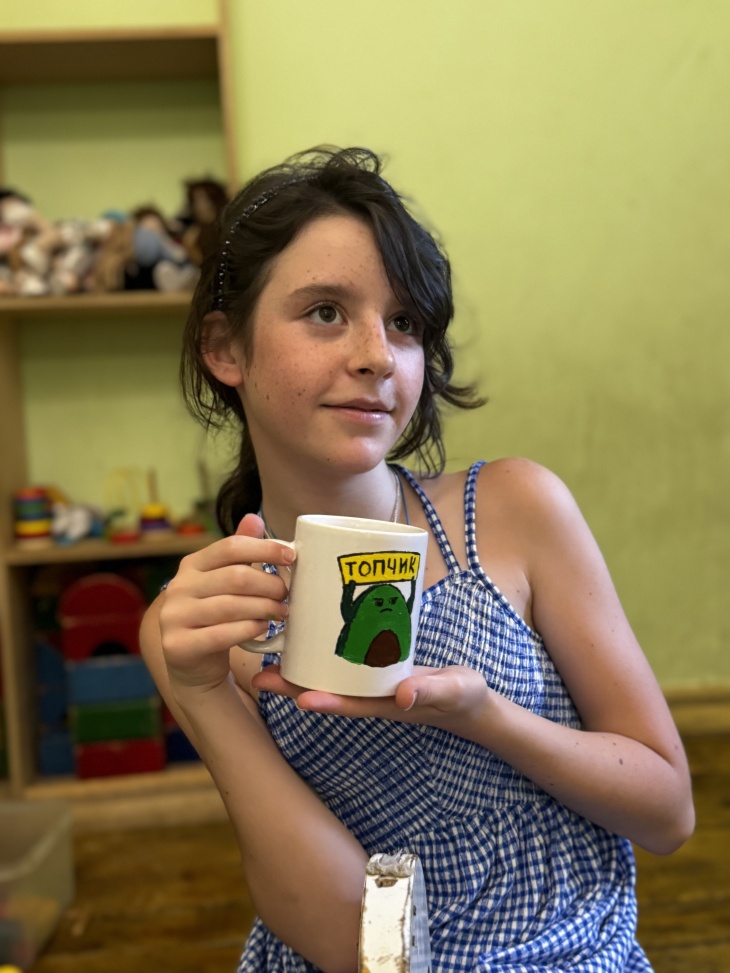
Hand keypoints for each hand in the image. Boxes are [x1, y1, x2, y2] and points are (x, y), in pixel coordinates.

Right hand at [158, 514, 293, 694]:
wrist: (193, 666)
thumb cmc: (216, 617)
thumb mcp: (225, 582)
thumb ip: (239, 553)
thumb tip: (254, 517)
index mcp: (191, 565)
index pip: (230, 547)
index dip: (264, 548)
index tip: (291, 557)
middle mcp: (178, 587)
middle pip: (235, 577)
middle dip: (269, 585)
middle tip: (287, 594)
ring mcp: (174, 617)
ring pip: (230, 606)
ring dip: (264, 608)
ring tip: (281, 613)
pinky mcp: (178, 646)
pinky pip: (221, 635)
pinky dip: (248, 630)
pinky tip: (262, 629)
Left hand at [251, 662, 489, 731]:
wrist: (469, 701)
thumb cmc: (463, 697)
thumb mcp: (452, 691)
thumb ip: (430, 690)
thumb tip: (403, 695)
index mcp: (387, 704)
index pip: (349, 704)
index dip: (321, 700)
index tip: (294, 697)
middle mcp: (372, 696)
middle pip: (328, 691)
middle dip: (295, 685)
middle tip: (260, 676)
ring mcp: (371, 684)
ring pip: (330, 677)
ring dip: (301, 670)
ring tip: (269, 658)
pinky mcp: (376, 669)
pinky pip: (344, 663)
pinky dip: (323, 654)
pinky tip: (308, 637)